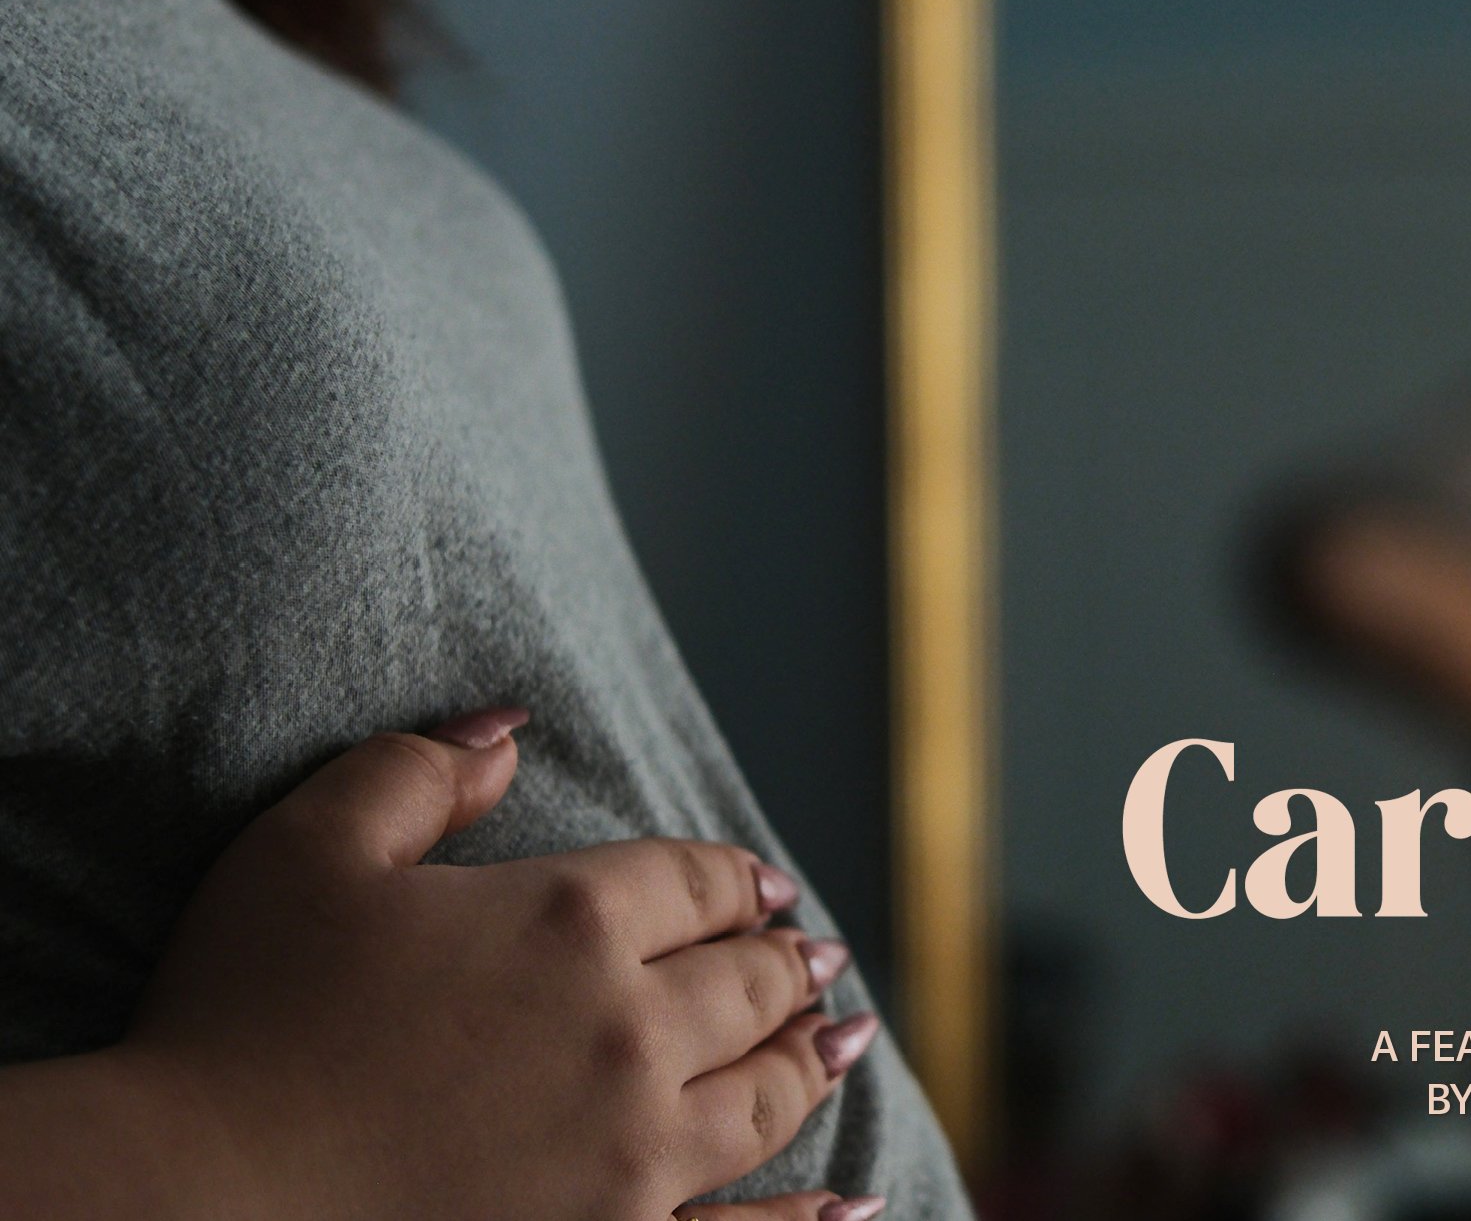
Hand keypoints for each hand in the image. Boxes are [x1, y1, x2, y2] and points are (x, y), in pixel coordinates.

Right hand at [111, 709, 882, 1219]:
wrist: (186, 1201)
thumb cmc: (234, 1016)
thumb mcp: (308, 848)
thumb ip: (418, 770)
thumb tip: (511, 724)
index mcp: (570, 918)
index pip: (695, 882)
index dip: (734, 880)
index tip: (761, 886)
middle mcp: (628, 1031)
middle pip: (748, 985)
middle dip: (785, 964)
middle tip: (812, 959)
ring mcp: (632, 1155)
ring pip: (763, 1095)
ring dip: (809, 1060)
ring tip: (839, 1040)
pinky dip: (813, 1219)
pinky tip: (860, 1202)